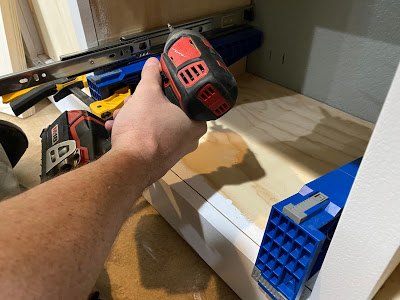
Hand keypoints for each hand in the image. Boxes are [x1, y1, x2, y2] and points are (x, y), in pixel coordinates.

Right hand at [105, 57, 206, 184]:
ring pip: (155, 125)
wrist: (129, 165)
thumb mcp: (146, 94)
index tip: (152, 87)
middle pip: (166, 111)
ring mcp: (176, 151)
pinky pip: (150, 140)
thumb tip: (154, 63)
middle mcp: (190, 139)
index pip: (183, 97)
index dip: (165, 89)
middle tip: (131, 102)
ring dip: (136, 117)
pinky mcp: (161, 160)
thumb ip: (152, 76)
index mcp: (196, 122)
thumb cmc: (143, 127)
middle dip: (144, 104)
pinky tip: (118, 128)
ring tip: (120, 115)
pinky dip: (135, 132)